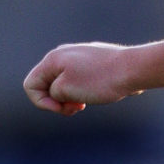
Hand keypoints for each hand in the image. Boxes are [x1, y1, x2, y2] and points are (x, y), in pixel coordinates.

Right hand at [23, 42, 138, 113]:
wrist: (133, 69)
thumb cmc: (100, 80)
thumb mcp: (67, 90)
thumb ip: (52, 92)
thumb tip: (56, 92)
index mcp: (52, 59)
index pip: (30, 85)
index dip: (42, 102)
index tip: (62, 108)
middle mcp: (62, 54)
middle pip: (46, 84)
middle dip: (57, 101)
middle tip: (76, 108)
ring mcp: (78, 57)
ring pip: (63, 83)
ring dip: (70, 98)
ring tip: (85, 103)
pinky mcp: (92, 62)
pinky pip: (78, 80)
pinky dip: (82, 91)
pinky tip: (96, 94)